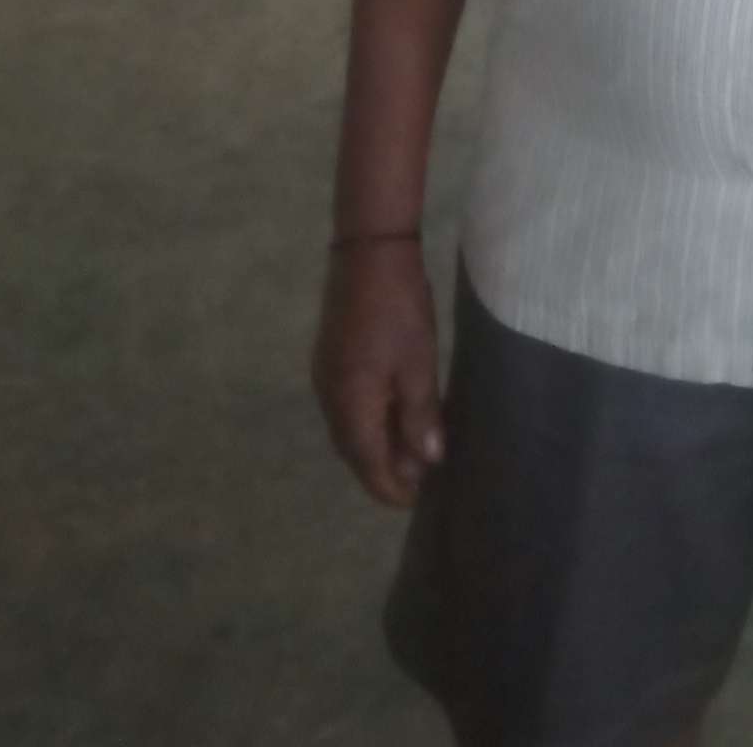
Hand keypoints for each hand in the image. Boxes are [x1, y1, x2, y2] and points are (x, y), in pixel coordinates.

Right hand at [312, 239, 444, 506]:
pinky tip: (393, 416)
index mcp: (349, 405)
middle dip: (383, 470)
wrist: (369, 250)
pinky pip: (347, 406)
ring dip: (376, 445)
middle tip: (420, 480)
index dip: (391, 487)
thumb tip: (427, 461)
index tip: (417, 502)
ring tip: (411, 452)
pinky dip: (368, 421)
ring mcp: (325, 377)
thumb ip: (420, 416)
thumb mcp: (418, 364)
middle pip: (354, 450)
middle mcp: (329, 398)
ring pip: (349, 428)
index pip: (368, 464)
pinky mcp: (330, 358)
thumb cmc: (399, 308)